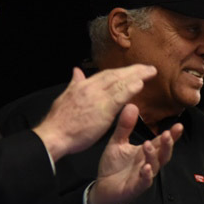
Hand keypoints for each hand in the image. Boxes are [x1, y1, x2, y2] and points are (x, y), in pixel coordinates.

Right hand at [34, 64, 155, 159]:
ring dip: (137, 75)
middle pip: (116, 74)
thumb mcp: (65, 97)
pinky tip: (141, 84)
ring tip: (150, 72)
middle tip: (148, 68)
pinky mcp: (103, 109)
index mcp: (82, 85)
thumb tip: (76, 71)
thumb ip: (74, 83)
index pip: (106, 75)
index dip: (121, 72)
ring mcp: (97, 97)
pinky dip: (130, 88)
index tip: (133, 70)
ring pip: (120, 82)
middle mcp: (91, 88)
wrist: (53, 135)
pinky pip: (120, 96)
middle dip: (133, 70)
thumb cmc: (59, 122)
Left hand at [87, 104, 183, 203]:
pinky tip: (146, 168)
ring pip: (155, 166)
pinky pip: (144, 182)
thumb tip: (131, 105)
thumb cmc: (113, 167)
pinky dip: (147, 175)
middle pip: (163, 154)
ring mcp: (143, 176)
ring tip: (148, 145)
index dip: (171, 135)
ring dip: (153, 156)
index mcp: (146, 152)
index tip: (179, 125)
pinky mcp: (135, 188)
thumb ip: (125, 126)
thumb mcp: (117, 142)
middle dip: (168, 144)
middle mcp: (148, 163)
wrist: (102, 189)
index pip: (161, 142)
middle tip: (168, 133)